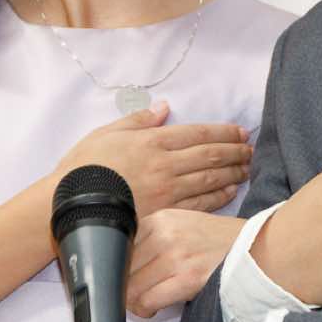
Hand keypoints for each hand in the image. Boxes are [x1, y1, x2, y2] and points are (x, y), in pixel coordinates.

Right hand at [57, 102, 250, 219]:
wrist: (71, 204)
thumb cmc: (83, 167)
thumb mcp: (107, 132)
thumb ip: (138, 119)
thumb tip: (164, 107)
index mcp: (153, 141)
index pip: (199, 134)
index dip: (224, 132)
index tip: (241, 132)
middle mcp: (165, 165)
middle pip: (211, 156)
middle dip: (235, 152)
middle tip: (250, 150)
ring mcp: (167, 191)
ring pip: (209, 179)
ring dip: (232, 173)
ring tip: (246, 169)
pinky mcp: (164, 214)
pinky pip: (199, 205)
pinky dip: (217, 197)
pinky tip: (229, 192)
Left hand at [126, 210, 241, 317]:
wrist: (255, 247)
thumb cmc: (217, 242)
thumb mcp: (182, 225)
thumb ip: (153, 238)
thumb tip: (122, 266)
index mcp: (159, 219)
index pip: (119, 248)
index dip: (121, 268)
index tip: (128, 277)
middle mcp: (164, 234)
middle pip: (122, 269)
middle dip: (127, 286)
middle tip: (140, 293)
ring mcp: (175, 256)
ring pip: (131, 288)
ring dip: (136, 301)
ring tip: (149, 301)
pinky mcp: (187, 278)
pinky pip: (148, 301)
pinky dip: (146, 309)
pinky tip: (155, 308)